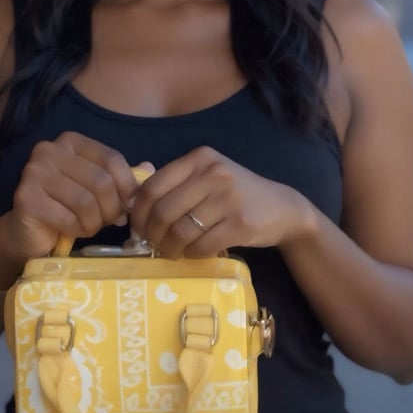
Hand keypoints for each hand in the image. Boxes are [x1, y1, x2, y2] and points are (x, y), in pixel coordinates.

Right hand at [0, 132, 145, 264]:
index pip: (111, 158)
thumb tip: (150, 167)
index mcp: (70, 141)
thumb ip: (121, 177)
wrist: (26, 233)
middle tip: (110, 222)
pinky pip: (69, 218)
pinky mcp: (26, 199)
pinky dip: (77, 230)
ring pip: (86, 202)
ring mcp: (34, 172)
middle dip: (112, 208)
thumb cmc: (67, 207)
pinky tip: (71, 230)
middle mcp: (48, 150)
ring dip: (94, 222)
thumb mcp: (97, 189)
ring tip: (88, 226)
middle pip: (101, 181)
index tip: (130, 205)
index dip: (128, 186)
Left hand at [130, 146, 307, 257]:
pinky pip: (202, 245)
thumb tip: (130, 203)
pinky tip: (192, 253)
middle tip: (152, 245)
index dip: (138, 212)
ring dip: (169, 248)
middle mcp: (213, 173)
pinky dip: (191, 254)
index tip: (136, 228)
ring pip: (181, 231)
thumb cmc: (236, 194)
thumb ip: (175, 183)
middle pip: (163, 210)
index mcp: (199, 158)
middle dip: (151, 234)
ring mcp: (229, 198)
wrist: (282, 208)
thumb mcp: (208, 177)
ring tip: (170, 252)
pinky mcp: (241, 223)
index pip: (152, 186)